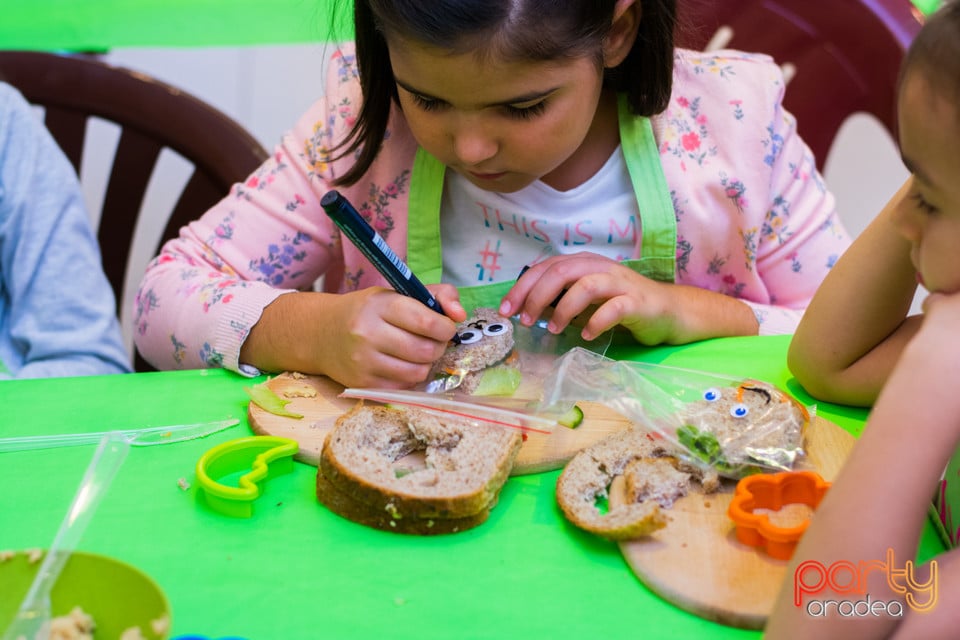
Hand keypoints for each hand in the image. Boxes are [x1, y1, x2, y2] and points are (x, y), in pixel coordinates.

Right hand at [241, 286, 465, 387]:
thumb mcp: (397, 293)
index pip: (426, 322)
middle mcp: (368, 333)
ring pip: (417, 373)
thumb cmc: (368, 311)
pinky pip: (403, 388)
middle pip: (426, 351)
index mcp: (380, 305)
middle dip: (437, 347)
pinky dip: (409, 379)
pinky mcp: (362, 384)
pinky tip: (400, 365)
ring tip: (416, 353)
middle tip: (432, 341)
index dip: (446, 328)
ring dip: (425, 364)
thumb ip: (436, 296)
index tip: (445, 327)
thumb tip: (460, 315)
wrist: (321, 334)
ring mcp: (364, 362)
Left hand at [500, 252, 755, 343]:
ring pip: (586, 285)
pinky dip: (595, 321)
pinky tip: (585, 336)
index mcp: (584, 264)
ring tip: (552, 330)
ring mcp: (620, 283)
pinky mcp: (638, 302)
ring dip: (564, 308)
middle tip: (524, 321)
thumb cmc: (622, 305)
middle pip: (561, 271)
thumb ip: (560, 298)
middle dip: (537, 296)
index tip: (506, 310)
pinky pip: (614, 308)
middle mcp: (600, 267)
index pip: (546, 267)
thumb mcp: (586, 298)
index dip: (522, 287)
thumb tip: (526, 309)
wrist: (669, 312)